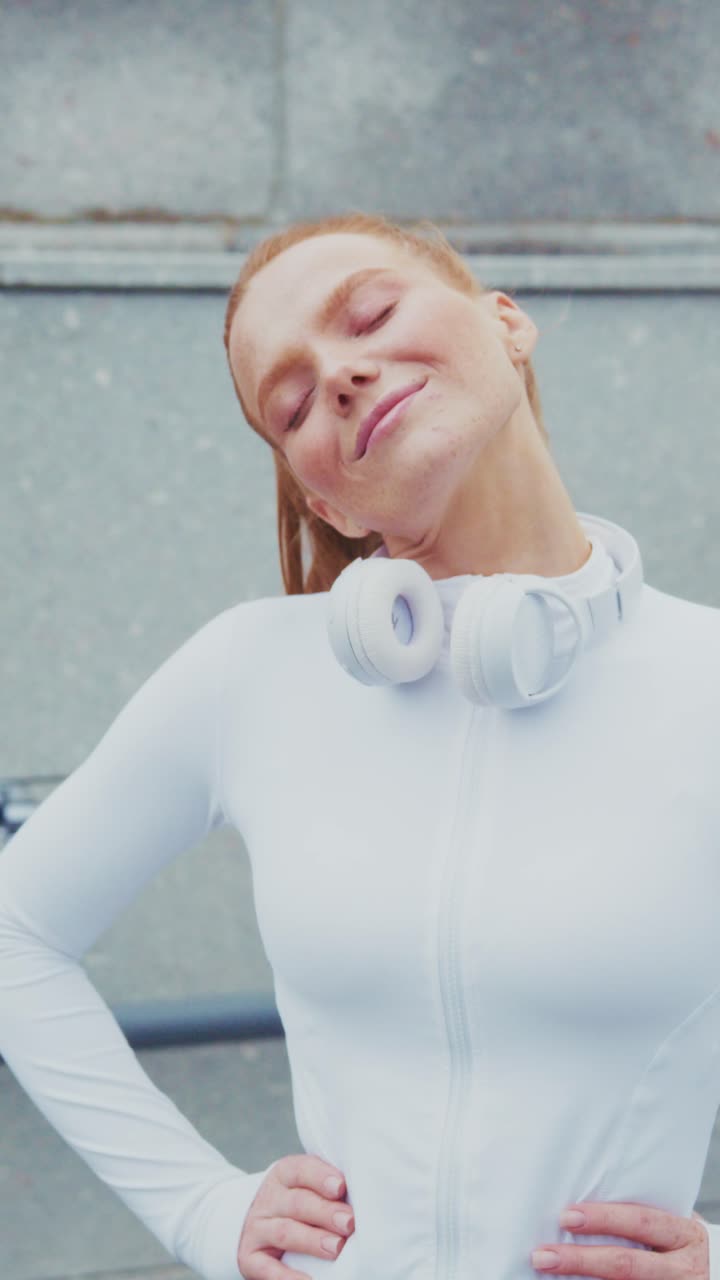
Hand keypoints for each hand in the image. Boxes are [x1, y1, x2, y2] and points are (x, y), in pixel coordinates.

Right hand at [236, 1153, 354, 1279]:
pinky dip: (289, 1277)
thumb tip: (366, 1199)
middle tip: (348, 1223)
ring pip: (285, 1232)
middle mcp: (268, 1199)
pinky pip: (268, 1270)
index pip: (301, 1170)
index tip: (341, 1187)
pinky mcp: (250, 1257)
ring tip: (336, 1248)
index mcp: (284, 1175)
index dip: (321, 1177)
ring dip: (312, 1241)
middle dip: (325, 1212)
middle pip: (297, 1203)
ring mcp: (257, 1229)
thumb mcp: (308, 1188)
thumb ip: (331, 1190)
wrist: (259, 1227)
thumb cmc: (300, 1205)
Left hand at [531, 1201, 707, 1279]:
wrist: (714, 1273)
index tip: (566, 1216)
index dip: (604, 1219)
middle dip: (581, 1260)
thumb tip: (590, 1190)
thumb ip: (645, 1214)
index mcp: (685, 1235)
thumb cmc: (683, 1243)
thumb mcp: (675, 1225)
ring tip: (548, 1271)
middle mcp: (684, 1268)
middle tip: (543, 1255)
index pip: (641, 1223)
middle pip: (627, 1264)